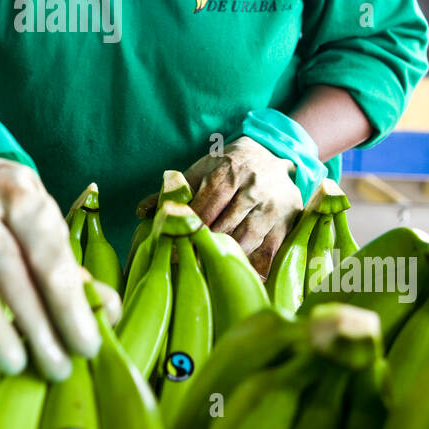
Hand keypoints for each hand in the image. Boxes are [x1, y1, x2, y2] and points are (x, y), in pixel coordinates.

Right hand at [0, 155, 107, 379]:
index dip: (68, 303)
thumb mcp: (42, 231)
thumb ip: (71, 273)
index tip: (86, 347)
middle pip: (7, 266)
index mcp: (18, 193)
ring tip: (14, 364)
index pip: (47, 252)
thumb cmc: (7, 220)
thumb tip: (107, 312)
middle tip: (56, 368)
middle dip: (35, 322)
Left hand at [138, 137, 301, 277]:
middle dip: (201, 246)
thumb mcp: (202, 170)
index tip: (171, 247)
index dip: (186, 229)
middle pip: (223, 227)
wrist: (272, 155)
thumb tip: (142, 212)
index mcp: (230, 170)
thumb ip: (175, 192)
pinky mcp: (286, 225)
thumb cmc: (229, 166)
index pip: (204, 207)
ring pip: (243, 242)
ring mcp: (273, 208)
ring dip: (222, 257)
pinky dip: (249, 266)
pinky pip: (266, 254)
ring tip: (203, 268)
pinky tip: (232, 273)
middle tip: (183, 262)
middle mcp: (254, 188)